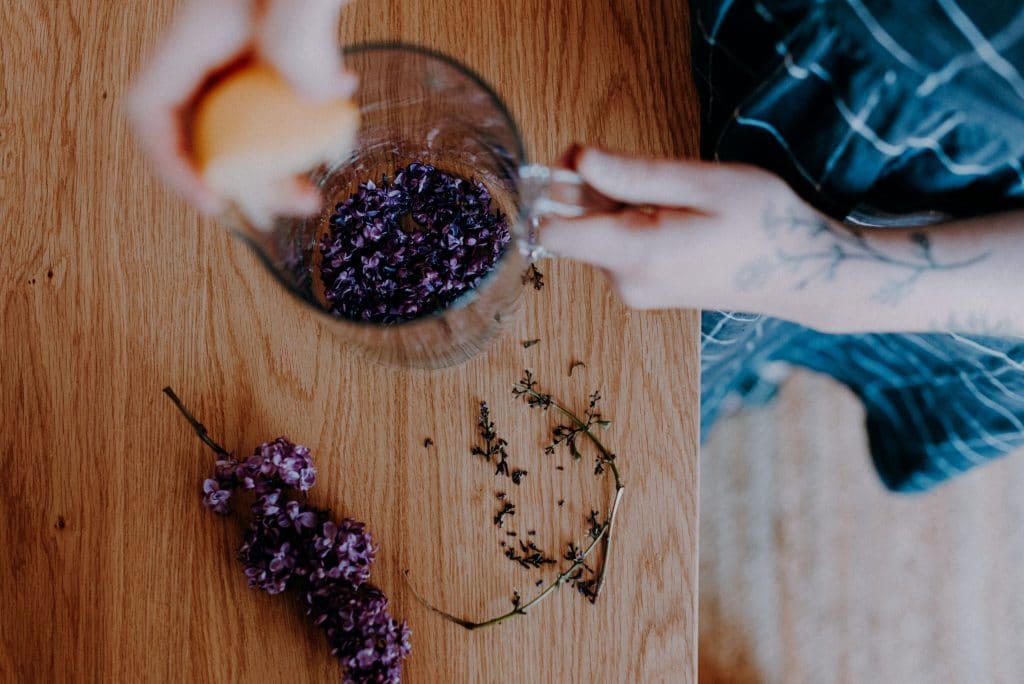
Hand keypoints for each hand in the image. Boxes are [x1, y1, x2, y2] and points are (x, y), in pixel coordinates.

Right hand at [126, 0, 354, 215]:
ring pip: (250, 121)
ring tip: (315, 192)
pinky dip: (310, 119)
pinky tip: (342, 105)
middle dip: (245, 180)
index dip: (172, 165)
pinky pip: (285, 95)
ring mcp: (254, 42)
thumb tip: (310, 98)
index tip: (214, 202)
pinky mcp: (289, 39)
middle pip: (207, 129)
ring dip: (282, 163)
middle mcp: (219, 40)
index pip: (152, 109)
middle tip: (295, 204)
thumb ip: (299, 38)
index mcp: (202, 29)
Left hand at [541, 148, 811, 315]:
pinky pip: (618, 249)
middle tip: (637, 165)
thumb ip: (632, 175)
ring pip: (596, 236)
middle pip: (574, 229)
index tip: (580, 159)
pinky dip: (631, 224)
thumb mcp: (701, 183)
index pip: (552, 232)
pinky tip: (672, 214)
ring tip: (671, 194)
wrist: (802, 272)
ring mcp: (636, 291)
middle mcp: (627, 282)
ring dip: (615, 206)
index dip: (555, 189)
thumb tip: (577, 160)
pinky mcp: (645, 290)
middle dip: (590, 191)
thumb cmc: (763, 223)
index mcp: (638, 256)